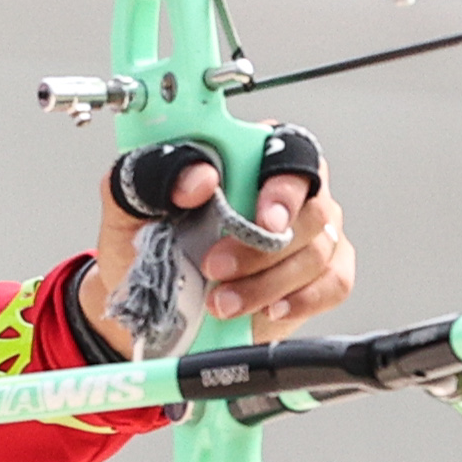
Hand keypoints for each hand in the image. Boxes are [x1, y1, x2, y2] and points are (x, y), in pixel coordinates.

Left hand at [79, 159, 356, 355]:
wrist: (149, 302)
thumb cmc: (145, 242)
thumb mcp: (129, 202)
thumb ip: (155, 175)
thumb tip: (199, 178)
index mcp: (251, 156)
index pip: (290, 152)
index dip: (283, 187)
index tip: (261, 220)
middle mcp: (291, 191)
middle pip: (311, 209)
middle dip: (262, 248)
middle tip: (215, 267)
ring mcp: (311, 233)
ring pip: (315, 252)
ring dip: (266, 283)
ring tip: (220, 302)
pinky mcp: (321, 275)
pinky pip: (333, 284)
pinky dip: (300, 301)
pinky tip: (268, 310)